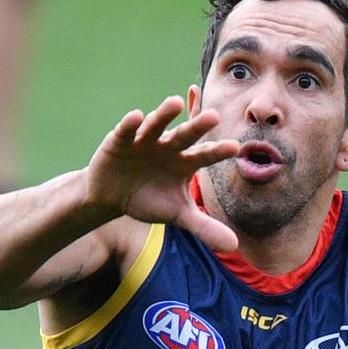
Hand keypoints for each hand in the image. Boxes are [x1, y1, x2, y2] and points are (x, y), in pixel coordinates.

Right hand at [85, 96, 240, 250]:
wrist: (112, 197)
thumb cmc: (150, 199)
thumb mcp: (178, 214)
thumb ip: (204, 227)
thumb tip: (234, 246)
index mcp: (185, 161)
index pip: (205, 155)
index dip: (218, 151)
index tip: (235, 148)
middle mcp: (168, 146)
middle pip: (185, 135)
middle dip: (197, 126)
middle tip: (214, 116)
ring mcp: (145, 140)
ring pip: (157, 124)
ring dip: (164, 114)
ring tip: (175, 103)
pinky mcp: (120, 139)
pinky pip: (126, 130)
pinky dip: (130, 124)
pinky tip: (136, 116)